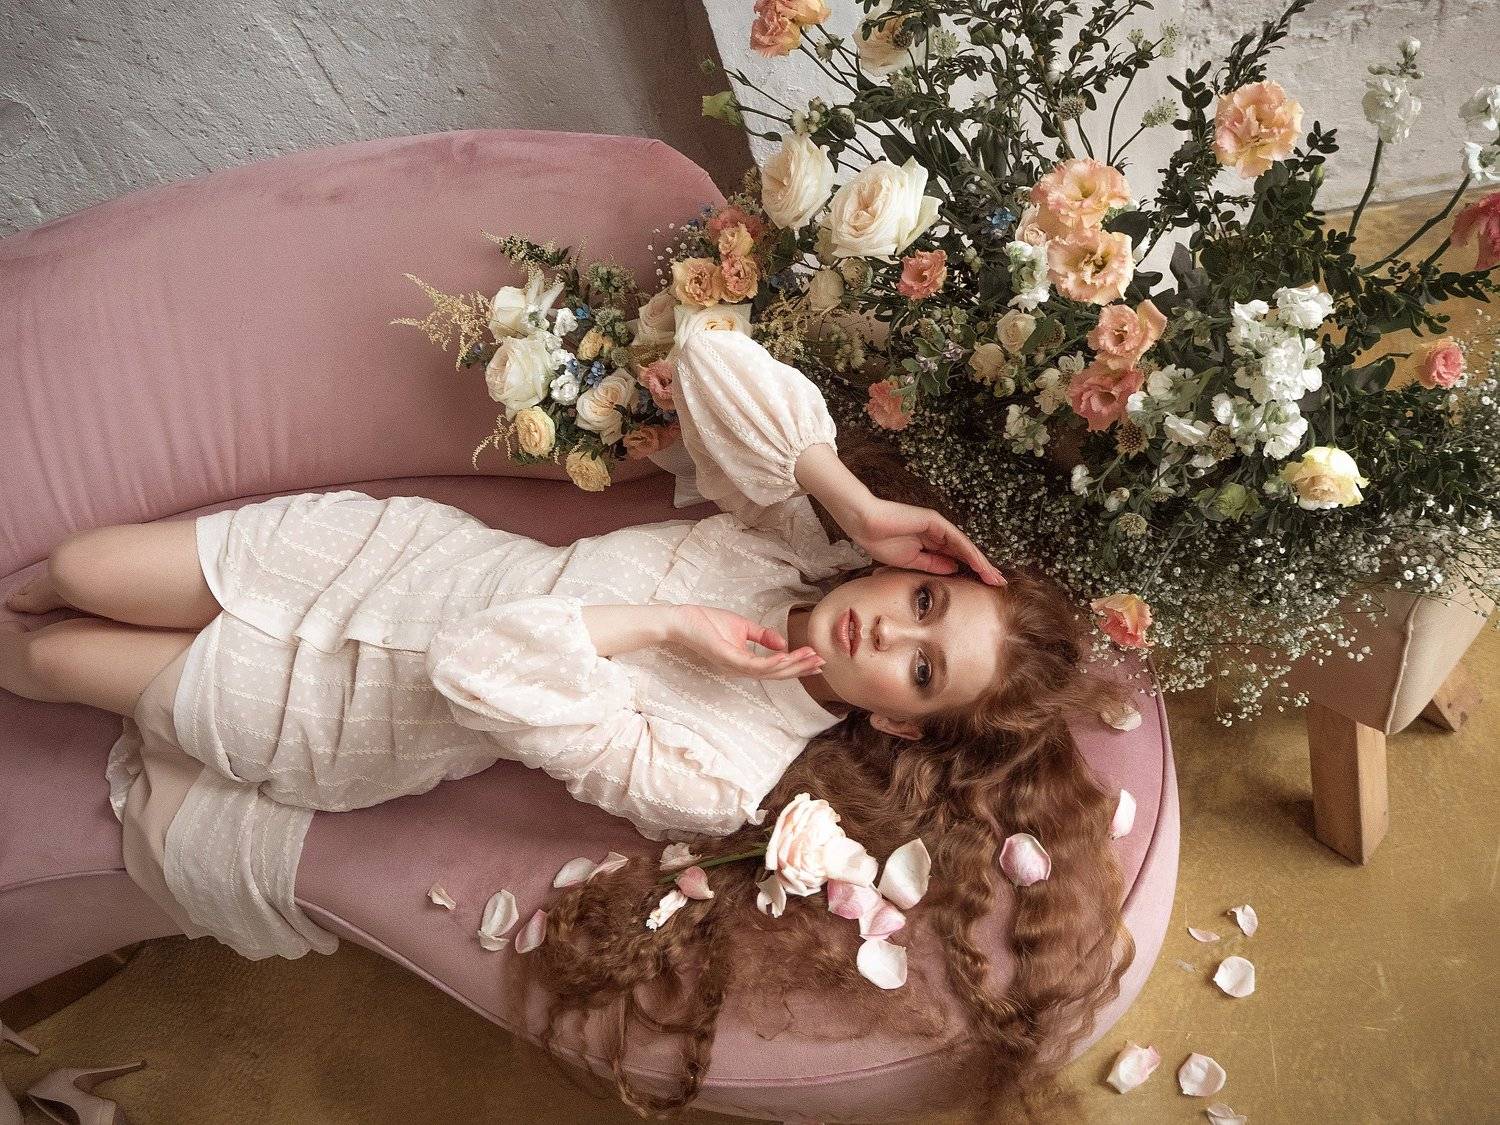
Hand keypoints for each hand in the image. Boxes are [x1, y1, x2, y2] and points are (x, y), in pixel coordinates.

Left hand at [667, 605, 825, 679]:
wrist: (681, 620)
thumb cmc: (707, 622)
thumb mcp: (743, 627)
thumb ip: (763, 637)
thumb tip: (784, 644)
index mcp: (744, 662)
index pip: (775, 668)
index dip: (797, 666)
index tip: (817, 660)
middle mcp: (740, 669)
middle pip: (776, 674)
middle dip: (800, 668)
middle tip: (821, 663)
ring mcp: (734, 665)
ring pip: (768, 671)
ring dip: (791, 664)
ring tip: (810, 657)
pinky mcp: (726, 658)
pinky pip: (752, 665)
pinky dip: (771, 662)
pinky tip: (785, 655)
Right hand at [847, 496, 1005, 585]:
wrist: (865, 524)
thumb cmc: (881, 541)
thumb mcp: (911, 561)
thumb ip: (933, 564)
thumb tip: (955, 569)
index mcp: (931, 543)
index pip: (956, 559)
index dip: (971, 572)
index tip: (984, 587)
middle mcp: (938, 533)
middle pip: (966, 553)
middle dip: (983, 569)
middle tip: (999, 584)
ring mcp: (939, 526)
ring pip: (966, 547)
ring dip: (982, 563)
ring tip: (995, 578)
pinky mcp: (936, 522)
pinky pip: (957, 540)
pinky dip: (970, 553)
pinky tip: (981, 565)